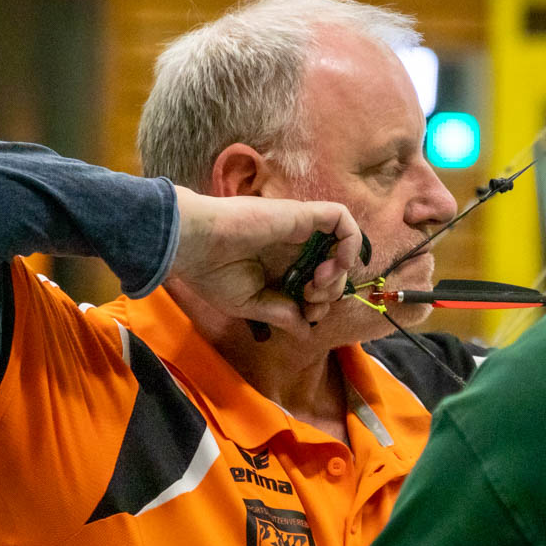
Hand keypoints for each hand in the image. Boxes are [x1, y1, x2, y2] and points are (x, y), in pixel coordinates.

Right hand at [169, 187, 362, 335]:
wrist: (194, 246)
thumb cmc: (213, 274)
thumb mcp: (251, 305)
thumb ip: (282, 314)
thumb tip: (307, 331)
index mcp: (280, 268)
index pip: (317, 284)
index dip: (321, 303)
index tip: (307, 313)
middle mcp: (293, 248)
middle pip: (334, 267)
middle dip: (331, 290)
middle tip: (310, 295)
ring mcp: (299, 230)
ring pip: (341, 244)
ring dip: (340, 270)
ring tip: (317, 280)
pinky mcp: (301, 214)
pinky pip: (341, 218)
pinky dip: (351, 240)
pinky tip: (335, 262)